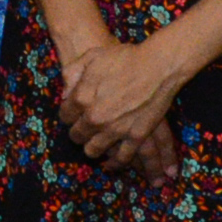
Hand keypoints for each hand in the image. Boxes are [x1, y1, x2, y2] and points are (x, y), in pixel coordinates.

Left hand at [58, 38, 183, 173]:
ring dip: (92, 149)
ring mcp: (115, 130)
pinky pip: (122, 158)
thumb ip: (72, 74)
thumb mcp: (91, 57)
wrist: (157, 66)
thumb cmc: (124, 58)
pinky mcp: (136, 137)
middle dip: (78, 133)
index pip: (64, 116)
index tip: (73, 114)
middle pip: (77, 136)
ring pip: (94, 150)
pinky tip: (112, 164)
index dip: (68, 115)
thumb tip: (65, 94)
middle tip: (84, 130)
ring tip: (95, 145)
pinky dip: (116, 163)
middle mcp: (94, 118)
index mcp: (81, 98)